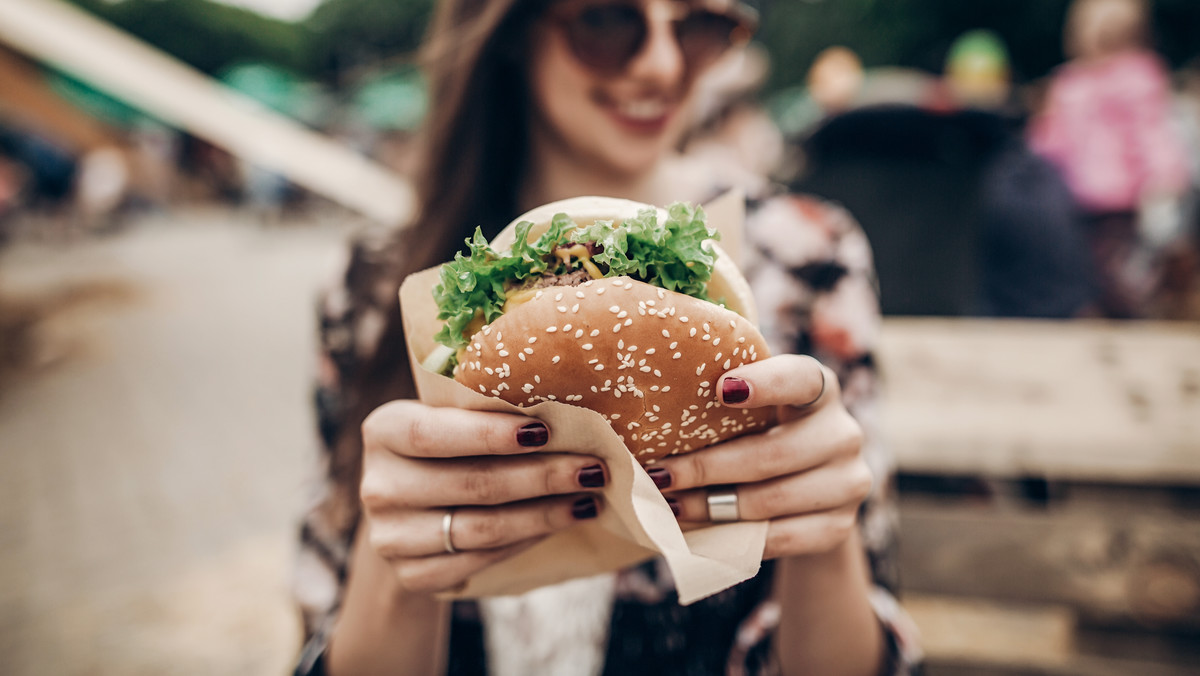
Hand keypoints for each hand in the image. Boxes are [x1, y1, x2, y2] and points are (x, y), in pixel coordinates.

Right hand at [359, 401, 607, 592]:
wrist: (409, 512)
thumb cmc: (446, 449)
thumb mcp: (448, 419)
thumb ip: (485, 412)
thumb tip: (567, 409)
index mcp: (384, 431)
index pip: (434, 433)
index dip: (489, 434)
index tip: (545, 429)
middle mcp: (378, 486)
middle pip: (471, 484)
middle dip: (541, 475)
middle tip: (593, 467)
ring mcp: (390, 537)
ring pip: (482, 527)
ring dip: (544, 513)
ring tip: (588, 499)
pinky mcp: (412, 575)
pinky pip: (482, 559)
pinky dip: (527, 540)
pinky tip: (560, 523)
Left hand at [649, 355, 871, 558]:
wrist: (812, 488)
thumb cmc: (764, 431)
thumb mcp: (755, 407)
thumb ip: (726, 396)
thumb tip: (656, 400)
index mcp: (820, 387)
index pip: (801, 378)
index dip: (766, 383)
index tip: (721, 389)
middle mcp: (843, 432)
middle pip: (772, 454)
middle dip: (707, 468)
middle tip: (660, 475)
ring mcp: (848, 482)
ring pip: (770, 500)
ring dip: (711, 507)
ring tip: (669, 505)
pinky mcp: (839, 527)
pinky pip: (781, 537)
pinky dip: (735, 536)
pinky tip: (700, 531)